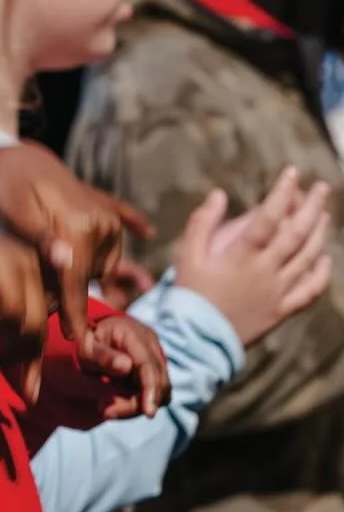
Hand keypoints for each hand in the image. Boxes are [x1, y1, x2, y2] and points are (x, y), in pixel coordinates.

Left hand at [0, 142, 150, 358]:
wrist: (14, 155)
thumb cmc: (7, 188)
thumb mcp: (14, 215)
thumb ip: (41, 241)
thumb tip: (65, 263)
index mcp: (81, 227)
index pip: (78, 282)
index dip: (75, 315)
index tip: (76, 345)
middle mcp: (103, 223)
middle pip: (90, 276)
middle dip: (72, 298)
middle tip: (47, 311)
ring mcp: (107, 215)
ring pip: (102, 263)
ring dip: (85, 275)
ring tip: (57, 288)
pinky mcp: (105, 206)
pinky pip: (125, 216)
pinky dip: (134, 222)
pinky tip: (147, 228)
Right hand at [0, 195, 48, 402]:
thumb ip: (1, 318)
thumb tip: (14, 353)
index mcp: (32, 266)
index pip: (42, 314)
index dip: (36, 350)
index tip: (31, 381)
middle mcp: (33, 264)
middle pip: (41, 322)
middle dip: (34, 361)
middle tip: (29, 393)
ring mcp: (22, 268)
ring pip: (31, 324)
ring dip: (17, 356)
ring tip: (4, 375)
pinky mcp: (5, 275)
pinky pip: (13, 317)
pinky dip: (2, 339)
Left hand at [83, 314, 172, 419]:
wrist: (93, 337)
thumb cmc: (88, 343)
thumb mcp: (87, 348)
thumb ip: (103, 356)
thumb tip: (126, 367)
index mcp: (134, 335)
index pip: (148, 364)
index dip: (151, 389)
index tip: (149, 413)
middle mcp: (151, 345)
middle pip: (157, 381)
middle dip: (136, 404)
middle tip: (105, 411)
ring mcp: (156, 357)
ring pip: (160, 391)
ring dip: (136, 405)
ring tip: (107, 407)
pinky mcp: (157, 370)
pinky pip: (156, 394)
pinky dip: (139, 403)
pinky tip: (118, 403)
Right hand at [175, 168, 332, 345]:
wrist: (196, 338)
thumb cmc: (190, 293)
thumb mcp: (187, 254)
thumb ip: (203, 222)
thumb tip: (219, 194)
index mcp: (241, 254)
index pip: (268, 216)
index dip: (282, 192)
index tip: (292, 172)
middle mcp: (265, 271)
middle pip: (296, 234)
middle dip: (311, 207)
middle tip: (322, 187)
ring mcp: (277, 291)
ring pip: (307, 258)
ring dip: (319, 233)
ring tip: (324, 214)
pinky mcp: (282, 310)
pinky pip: (309, 290)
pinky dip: (321, 273)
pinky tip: (324, 259)